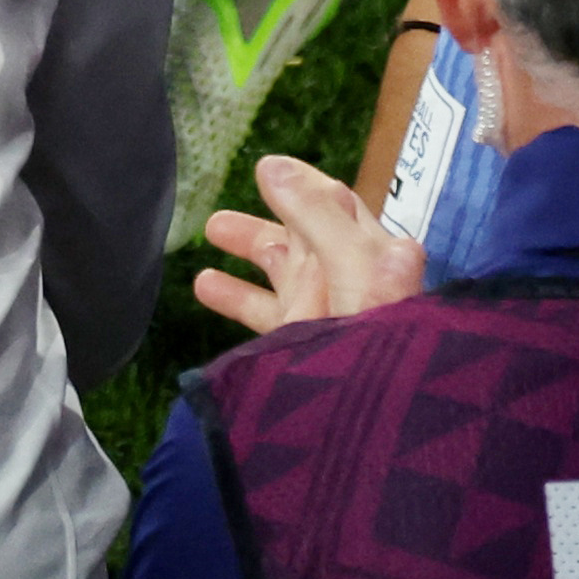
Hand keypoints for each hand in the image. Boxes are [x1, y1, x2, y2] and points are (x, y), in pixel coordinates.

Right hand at [192, 152, 427, 338]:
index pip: (336, 204)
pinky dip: (233, 296)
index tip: (267, 165)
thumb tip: (271, 165)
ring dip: (247, 247)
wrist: (370, 413)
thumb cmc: (374, 331)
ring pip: (279, 269)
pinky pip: (260, 311)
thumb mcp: (353, 262)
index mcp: (375, 252)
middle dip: (270, 212)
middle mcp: (348, 277)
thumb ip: (313, 213)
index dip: (303, 183)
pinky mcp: (297, 342)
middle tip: (244, 183)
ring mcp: (321, 311)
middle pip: (303, 233)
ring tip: (210, 227)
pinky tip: (203, 284)